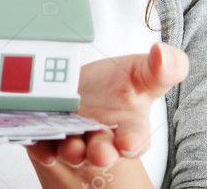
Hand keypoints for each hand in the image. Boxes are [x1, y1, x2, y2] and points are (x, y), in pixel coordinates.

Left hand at [25, 42, 188, 172]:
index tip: (127, 142)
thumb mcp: (142, 72)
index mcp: (130, 129)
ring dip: (72, 151)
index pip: (135, 141)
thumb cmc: (117, 86)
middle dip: (101, 153)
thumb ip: (161, 69)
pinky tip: (42, 147)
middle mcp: (102, 140)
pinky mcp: (49, 138)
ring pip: (73, 151)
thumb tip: (164, 52)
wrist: (85, 90)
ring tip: (71, 147)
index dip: (132, 143)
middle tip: (99, 153)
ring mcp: (75, 140)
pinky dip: (43, 147)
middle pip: (102, 152)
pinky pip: (44, 146)